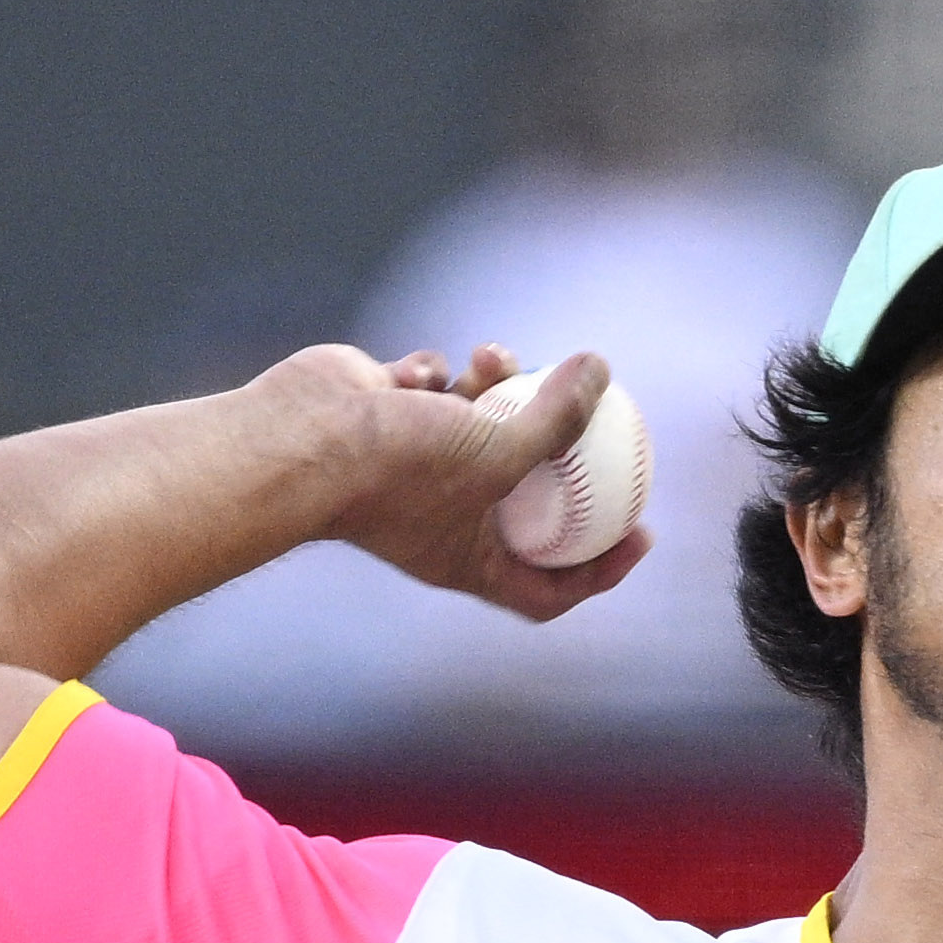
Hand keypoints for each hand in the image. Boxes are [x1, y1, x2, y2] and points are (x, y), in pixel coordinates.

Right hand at [288, 343, 650, 626]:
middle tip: (598, 414)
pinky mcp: (388, 416)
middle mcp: (445, 517)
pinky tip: (422, 371)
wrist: (301, 439)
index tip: (640, 530)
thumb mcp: (499, 450)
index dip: (602, 567)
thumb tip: (603, 371)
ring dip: (499, 384)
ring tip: (493, 357)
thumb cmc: (396, 468)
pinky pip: (433, 386)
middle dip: (559, 450)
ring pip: (482, 421)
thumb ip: (558, 417)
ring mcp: (416, 465)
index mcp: (471, 559)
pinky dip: (437, 371)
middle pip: (526, 494)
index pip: (550, 585)